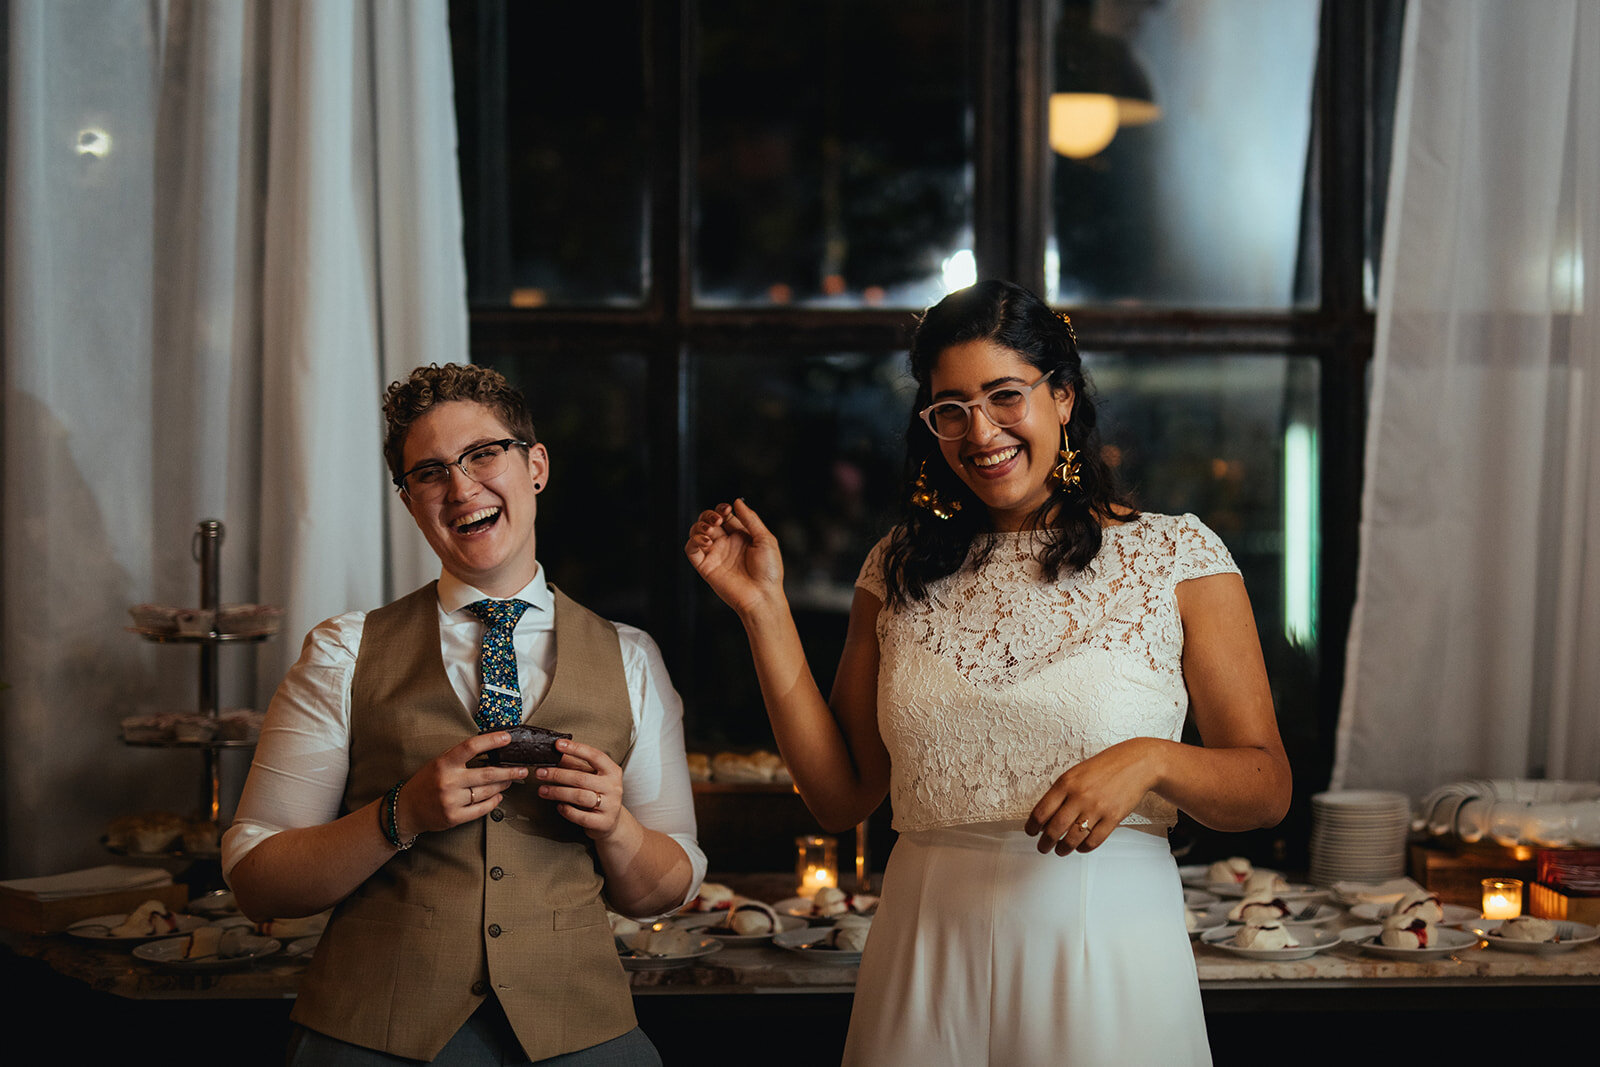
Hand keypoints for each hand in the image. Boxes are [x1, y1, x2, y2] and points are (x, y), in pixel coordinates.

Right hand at [396, 731, 528, 837]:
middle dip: (509, 772)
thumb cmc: (426, 782)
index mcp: (444, 763)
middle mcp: (448, 781)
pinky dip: (494, 802)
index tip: (507, 737)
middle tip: (522, 769)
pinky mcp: (454, 817)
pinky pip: (482, 809)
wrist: (406, 809)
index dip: (491, 740)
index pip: (471, 747)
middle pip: (487, 774)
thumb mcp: (439, 763)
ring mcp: (451, 801)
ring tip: (510, 781)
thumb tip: (490, 750)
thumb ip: (460, 758)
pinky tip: (499, 796)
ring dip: (503, 786)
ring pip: (487, 792)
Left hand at [537, 738, 626, 839]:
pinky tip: (559, 805)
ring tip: (542, 790)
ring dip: (557, 792)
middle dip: (557, 774)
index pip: (594, 756)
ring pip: (579, 796)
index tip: (558, 745)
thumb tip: (556, 751)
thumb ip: (575, 765)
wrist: (611, 822)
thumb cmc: (598, 795)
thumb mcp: (591, 777)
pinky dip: (566, 810)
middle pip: (581, 778)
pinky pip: (580, 816)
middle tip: (541, 772)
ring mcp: (610, 805)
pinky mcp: (603, 822)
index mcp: (612, 771)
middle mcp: (613, 787)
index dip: (576, 749)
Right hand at [684, 500, 784, 617]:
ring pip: (697, 532)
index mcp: (741, 536)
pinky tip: (706, 541)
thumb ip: (750, 519)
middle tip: (717, 520)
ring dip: (699, 526)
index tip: (727, 510)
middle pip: (709, 521)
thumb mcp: (765, 539)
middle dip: (709, 515)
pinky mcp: (705, 566)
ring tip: (710, 530)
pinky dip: (694, 541)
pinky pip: (691, 550)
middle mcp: (726, 544)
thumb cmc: (769, 571)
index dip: (723, 509)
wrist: (762, 596)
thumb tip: (737, 502)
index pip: (725, 516)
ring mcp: (715, 554)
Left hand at [1025, 738, 1161, 854]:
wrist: (1136, 763)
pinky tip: (1080, 847)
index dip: (1032, 827)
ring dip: (1063, 849)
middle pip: (1054, 829)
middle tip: (1043, 847)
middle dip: (1045, 843)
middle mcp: (1080, 796)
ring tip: (1060, 850)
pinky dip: (1084, 848)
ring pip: (1073, 838)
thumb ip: (1060, 792)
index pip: (1041, 811)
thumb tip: (1045, 817)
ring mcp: (1097, 808)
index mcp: (1066, 783)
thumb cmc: (1104, 767)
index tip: (1031, 832)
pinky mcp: (1113, 818)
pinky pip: (1094, 841)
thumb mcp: (1075, 773)